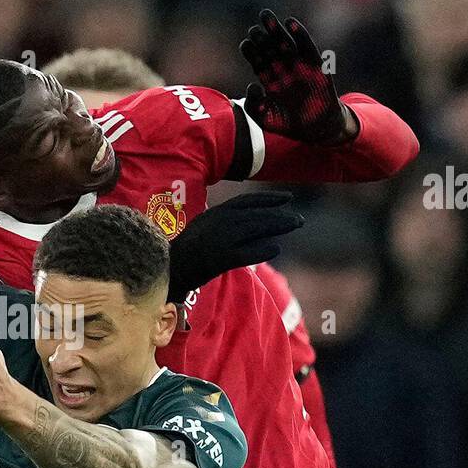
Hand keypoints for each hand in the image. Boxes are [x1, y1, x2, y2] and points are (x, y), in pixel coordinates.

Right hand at [167, 190, 302, 303]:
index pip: (246, 202)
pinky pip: (246, 253)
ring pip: (254, 229)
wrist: (168, 269)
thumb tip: (252, 221)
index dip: (269, 199)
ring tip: (294, 225)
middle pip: (255, 214)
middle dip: (279, 214)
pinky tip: (275, 248)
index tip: (288, 198)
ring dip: (277, 226)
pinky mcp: (219, 259)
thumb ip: (225, 221)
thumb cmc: (186, 252)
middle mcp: (218, 223)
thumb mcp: (204, 227)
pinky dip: (261, 250)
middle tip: (299, 219)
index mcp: (214, 214)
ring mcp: (218, 240)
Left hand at [239, 9, 352, 144]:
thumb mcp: (266, 119)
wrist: (316, 128)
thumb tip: (251, 86)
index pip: (258, 62)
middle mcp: (283, 70)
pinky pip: (307, 46)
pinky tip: (291, 23)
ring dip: (276, 31)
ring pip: (285, 44)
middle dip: (261, 37)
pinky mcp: (315, 65)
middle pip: (269, 49)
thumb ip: (254, 106)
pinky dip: (300, 34)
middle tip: (254, 27)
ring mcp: (299, 66)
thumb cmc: (289, 124)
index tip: (245, 43)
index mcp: (270, 81)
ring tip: (266, 17)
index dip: (252, 52)